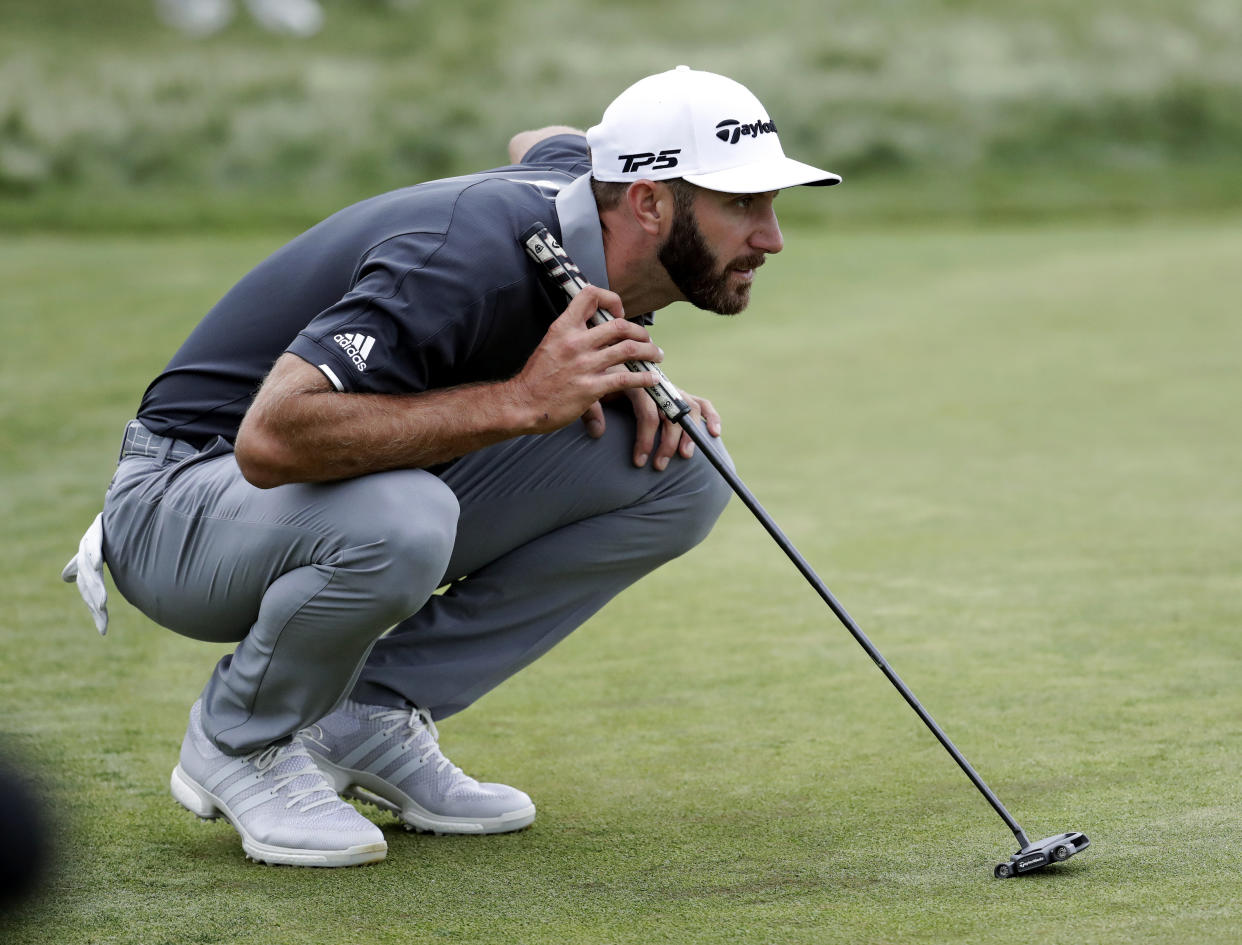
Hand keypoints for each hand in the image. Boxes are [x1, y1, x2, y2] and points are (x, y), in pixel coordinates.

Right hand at [512, 286, 663, 433]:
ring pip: (629, 349)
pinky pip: (626, 379)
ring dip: (649, 352)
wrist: (522, 403)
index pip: (590, 295)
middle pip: (620, 325)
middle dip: (641, 332)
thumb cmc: (537, 377)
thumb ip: (572, 334)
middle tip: (647, 340)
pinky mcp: (590, 388)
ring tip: (656, 356)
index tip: (619, 314)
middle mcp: (575, 342)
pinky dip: (644, 378)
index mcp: (564, 327)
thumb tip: (593, 330)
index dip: (611, 300)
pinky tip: (651, 379)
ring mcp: (584, 365)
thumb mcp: (550, 344)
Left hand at [581, 384, 721, 470]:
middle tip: (659, 466)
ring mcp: (671, 389)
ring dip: (689, 433)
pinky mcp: (680, 394)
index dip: (646, 439)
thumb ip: (591, 411)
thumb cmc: (595, 387)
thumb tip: (598, 433)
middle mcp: (656, 384)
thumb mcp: (587, 396)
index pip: (648, 413)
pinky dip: (711, 416)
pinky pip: (701, 403)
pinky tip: (715, 433)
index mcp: (635, 382)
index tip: (639, 462)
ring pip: (689, 408)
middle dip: (667, 442)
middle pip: (671, 413)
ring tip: (685, 456)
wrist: (604, 370)